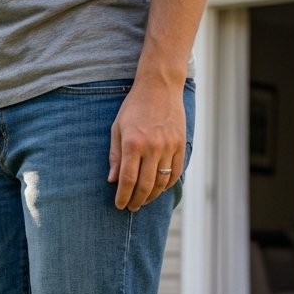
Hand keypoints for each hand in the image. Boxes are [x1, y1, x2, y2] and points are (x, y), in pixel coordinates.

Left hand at [107, 75, 185, 210]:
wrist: (160, 86)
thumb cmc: (134, 107)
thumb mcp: (117, 129)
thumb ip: (115, 156)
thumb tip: (112, 181)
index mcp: (133, 144)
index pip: (128, 180)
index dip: (123, 197)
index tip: (119, 205)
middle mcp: (152, 147)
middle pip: (145, 185)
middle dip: (137, 201)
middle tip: (131, 207)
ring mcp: (169, 146)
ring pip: (162, 182)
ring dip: (152, 196)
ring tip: (143, 200)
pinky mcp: (181, 144)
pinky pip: (176, 172)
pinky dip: (168, 185)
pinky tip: (159, 188)